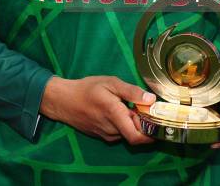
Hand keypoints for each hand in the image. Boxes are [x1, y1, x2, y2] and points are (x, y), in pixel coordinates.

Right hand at [40, 75, 155, 144]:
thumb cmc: (87, 88)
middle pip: (135, 134)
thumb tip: (151, 100)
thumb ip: (131, 91)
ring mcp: (106, 135)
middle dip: (142, 123)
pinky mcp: (102, 136)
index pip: (138, 137)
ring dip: (131, 123)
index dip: (151, 133)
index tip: (155, 118)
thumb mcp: (110, 83)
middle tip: (141, 107)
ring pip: (126, 133)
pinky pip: (118, 133)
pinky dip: (122, 124)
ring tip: (126, 105)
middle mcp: (112, 130)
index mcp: (115, 115)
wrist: (64, 100)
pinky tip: (116, 110)